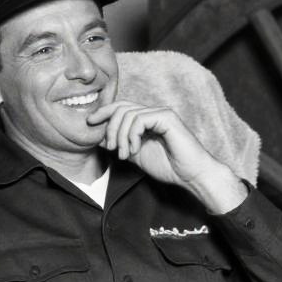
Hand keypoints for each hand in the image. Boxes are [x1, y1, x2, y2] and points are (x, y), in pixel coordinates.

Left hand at [87, 100, 246, 212]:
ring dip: (120, 136)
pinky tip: (134, 149)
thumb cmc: (169, 167)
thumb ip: (120, 144)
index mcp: (146, 119)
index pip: (120, 107)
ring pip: (128, 114)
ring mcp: (160, 113)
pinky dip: (132, 135)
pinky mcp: (166, 118)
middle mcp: (153, 112)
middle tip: (110, 148)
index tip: (90, 124)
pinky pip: (140, 119)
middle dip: (110, 128)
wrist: (191, 175)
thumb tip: (98, 137)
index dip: (103, 112)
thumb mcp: (136, 156)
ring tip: (123, 154)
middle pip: (121, 107)